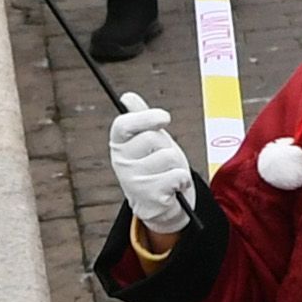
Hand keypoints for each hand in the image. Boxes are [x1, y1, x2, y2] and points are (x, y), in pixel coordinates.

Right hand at [108, 94, 196, 233]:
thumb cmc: (156, 167)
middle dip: (167, 146)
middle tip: (164, 160)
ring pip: (168, 157)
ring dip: (177, 165)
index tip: (165, 117)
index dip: (145, 117)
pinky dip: (183, 180)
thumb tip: (127, 97)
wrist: (161, 205)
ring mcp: (133, 181)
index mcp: (119, 145)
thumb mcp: (149, 140)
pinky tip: (173, 188)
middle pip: (152, 138)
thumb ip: (141, 118)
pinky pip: (178, 176)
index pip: (123, 124)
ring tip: (169, 175)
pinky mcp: (149, 197)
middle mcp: (121, 162)